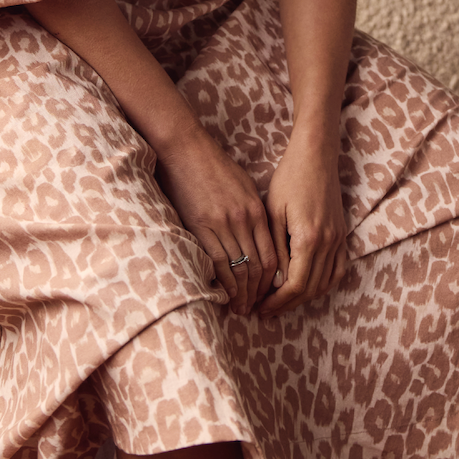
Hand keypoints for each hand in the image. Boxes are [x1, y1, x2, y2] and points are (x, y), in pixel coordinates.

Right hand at [156, 127, 276, 315]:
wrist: (186, 149)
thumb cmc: (213, 167)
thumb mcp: (243, 187)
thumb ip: (252, 214)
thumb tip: (258, 240)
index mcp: (256, 210)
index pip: (271, 255)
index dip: (272, 280)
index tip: (269, 295)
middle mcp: (244, 219)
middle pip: (258, 266)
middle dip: (258, 292)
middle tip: (256, 309)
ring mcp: (223, 223)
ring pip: (239, 268)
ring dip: (242, 293)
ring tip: (240, 309)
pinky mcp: (201, 226)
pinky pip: (218, 262)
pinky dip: (224, 283)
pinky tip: (224, 295)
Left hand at [258, 138, 348, 318]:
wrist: (316, 156)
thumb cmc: (289, 179)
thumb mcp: (273, 213)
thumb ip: (276, 250)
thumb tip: (275, 283)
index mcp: (308, 239)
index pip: (294, 285)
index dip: (276, 302)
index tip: (260, 309)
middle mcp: (328, 243)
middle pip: (309, 289)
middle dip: (287, 305)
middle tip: (265, 311)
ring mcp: (338, 240)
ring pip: (324, 283)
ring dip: (304, 298)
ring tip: (282, 303)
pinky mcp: (342, 235)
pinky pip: (337, 270)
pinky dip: (323, 285)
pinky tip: (307, 288)